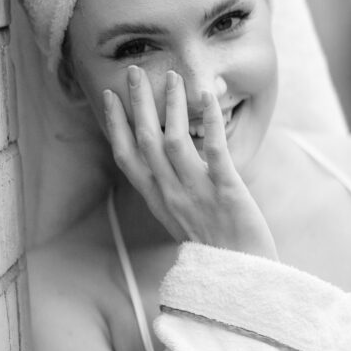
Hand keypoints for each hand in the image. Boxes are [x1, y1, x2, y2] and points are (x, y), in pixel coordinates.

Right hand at [103, 66, 277, 259]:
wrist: (242, 279)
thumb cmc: (215, 249)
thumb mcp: (181, 219)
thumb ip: (169, 191)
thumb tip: (163, 163)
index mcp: (158, 201)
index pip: (127, 157)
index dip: (115, 124)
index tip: (109, 96)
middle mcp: (170, 195)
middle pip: (145, 141)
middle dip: (137, 103)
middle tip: (134, 70)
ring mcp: (197, 193)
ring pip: (174, 141)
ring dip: (171, 105)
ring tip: (171, 75)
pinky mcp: (227, 192)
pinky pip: (215, 150)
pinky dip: (210, 121)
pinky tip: (207, 95)